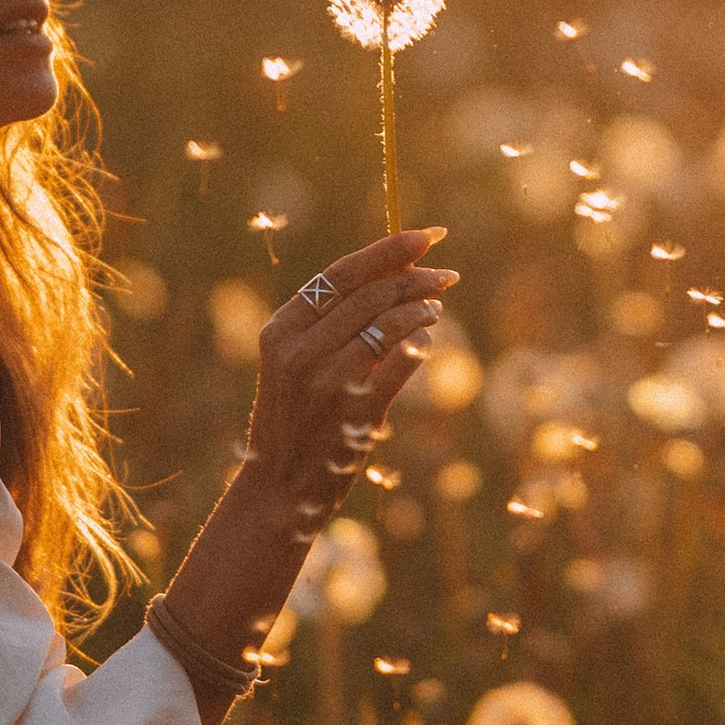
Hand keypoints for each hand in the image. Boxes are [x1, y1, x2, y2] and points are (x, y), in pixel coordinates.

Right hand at [242, 232, 457, 530]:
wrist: (278, 489)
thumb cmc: (292, 421)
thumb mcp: (292, 365)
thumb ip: (328, 324)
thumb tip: (393, 273)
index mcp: (280, 331)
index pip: (340, 274)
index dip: (387, 250)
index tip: (426, 236)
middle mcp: (300, 351)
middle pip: (370, 295)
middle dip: (416, 277)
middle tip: (446, 274)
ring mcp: (328, 381)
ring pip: (390, 323)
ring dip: (422, 308)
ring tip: (437, 306)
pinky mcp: (357, 409)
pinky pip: (402, 361)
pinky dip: (420, 344)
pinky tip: (427, 339)